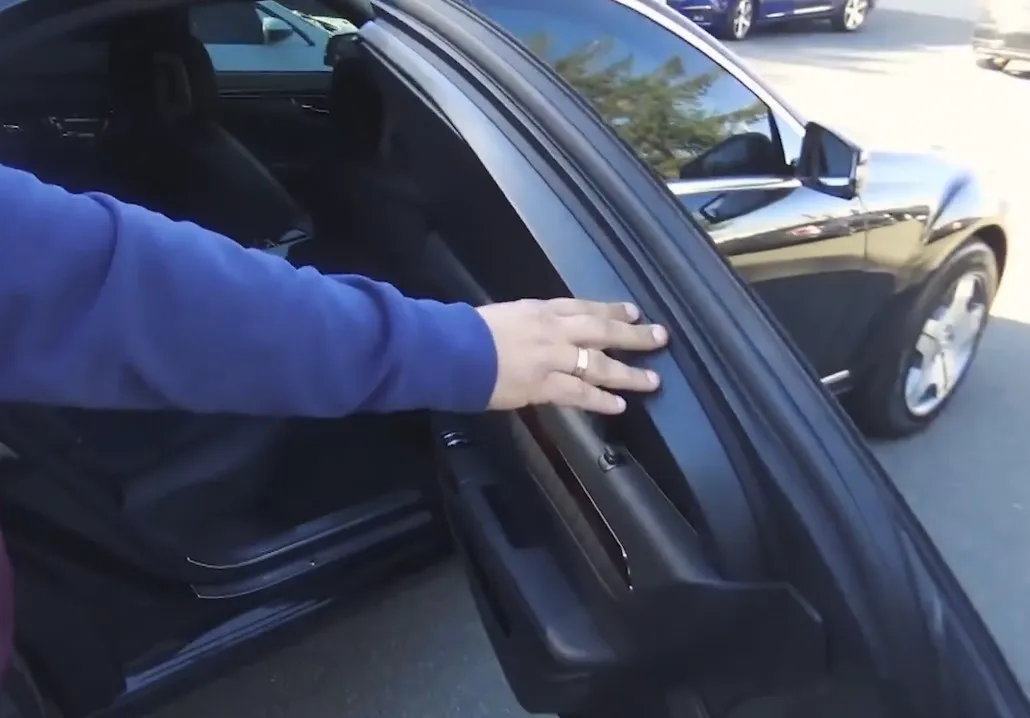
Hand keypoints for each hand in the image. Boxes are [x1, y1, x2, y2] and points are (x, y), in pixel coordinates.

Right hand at [477, 298, 667, 413]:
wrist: (450, 350)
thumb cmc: (465, 333)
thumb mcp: (502, 316)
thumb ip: (526, 323)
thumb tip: (539, 334)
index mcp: (540, 310)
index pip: (583, 306)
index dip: (610, 309)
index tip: (632, 310)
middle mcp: (553, 330)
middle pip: (602, 329)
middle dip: (633, 334)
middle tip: (661, 337)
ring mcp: (551, 358)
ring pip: (599, 363)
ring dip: (628, 372)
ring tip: (653, 380)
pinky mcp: (543, 386)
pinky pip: (580, 393)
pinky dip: (601, 399)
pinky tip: (620, 405)